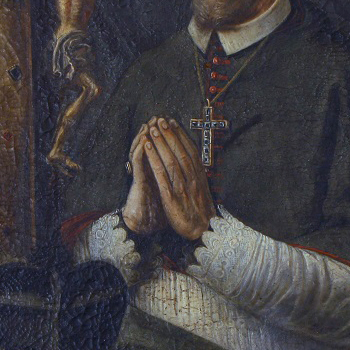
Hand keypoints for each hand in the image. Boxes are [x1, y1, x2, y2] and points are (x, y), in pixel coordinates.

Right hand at [122, 118, 167, 234]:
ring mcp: (142, 175)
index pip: (163, 149)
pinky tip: (142, 143)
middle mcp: (148, 171)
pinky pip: (137, 167)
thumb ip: (177, 178)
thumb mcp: (172, 190)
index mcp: (159, 170)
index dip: (168, 136)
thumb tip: (189, 167)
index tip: (172, 122)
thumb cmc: (160, 207)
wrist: (145, 223)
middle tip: (158, 117)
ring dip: (144, 137)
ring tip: (148, 125)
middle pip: (149, 147)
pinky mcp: (137, 183)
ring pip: (141, 152)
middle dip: (156, 132)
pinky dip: (140, 154)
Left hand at [144, 117, 214, 239]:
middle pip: (180, 152)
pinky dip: (154, 159)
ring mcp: (182, 187)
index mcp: (199, 174)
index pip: (189, 150)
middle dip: (169, 135)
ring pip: (170, 160)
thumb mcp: (201, 187)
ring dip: (160, 143)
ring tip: (152, 129)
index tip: (172, 122)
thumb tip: (190, 156)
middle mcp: (192, 178)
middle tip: (160, 120)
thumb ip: (195, 172)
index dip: (180, 135)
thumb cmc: (199, 208)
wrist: (201, 230)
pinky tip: (147, 148)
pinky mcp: (171, 197)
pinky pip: (161, 175)